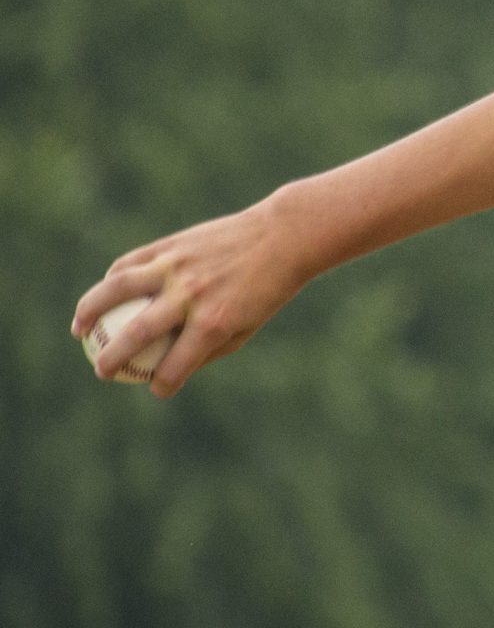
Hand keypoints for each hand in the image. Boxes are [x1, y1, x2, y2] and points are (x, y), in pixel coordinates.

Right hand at [72, 195, 312, 397]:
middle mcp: (190, 297)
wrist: (281, 238)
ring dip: (89, 312)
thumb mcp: (247, 326)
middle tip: (103, 372)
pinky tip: (102, 296)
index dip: (163, 384)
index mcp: (214, 323)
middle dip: (113, 359)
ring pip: (117, 290)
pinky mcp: (170, 246)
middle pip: (136, 333)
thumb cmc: (266, 290)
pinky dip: (111, 280)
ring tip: (78, 330)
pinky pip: (130, 264)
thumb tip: (175, 370)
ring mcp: (177, 268)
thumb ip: (209, 348)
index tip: (157, 389)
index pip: (176, 365)